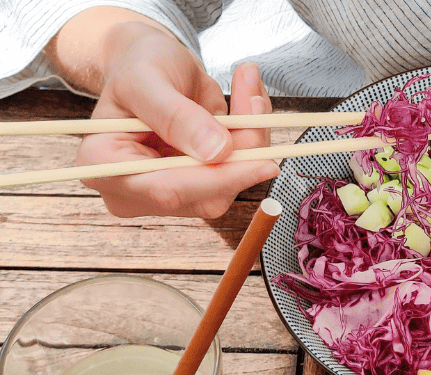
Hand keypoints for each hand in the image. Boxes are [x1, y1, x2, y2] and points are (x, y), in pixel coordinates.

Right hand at [78, 22, 278, 216]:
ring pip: (229, 184)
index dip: (218, 178)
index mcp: (103, 166)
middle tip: (257, 102)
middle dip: (243, 151)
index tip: (264, 162)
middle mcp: (134, 190)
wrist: (150, 63)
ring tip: (248, 90)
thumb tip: (218, 152)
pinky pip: (238, 171)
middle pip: (205, 194)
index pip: (166, 189)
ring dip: (252, 139)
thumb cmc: (139, 65)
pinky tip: (249, 102)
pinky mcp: (198, 186)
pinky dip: (253, 137)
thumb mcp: (148, 79)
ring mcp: (168, 193)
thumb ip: (177, 116)